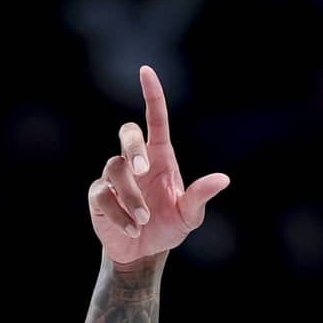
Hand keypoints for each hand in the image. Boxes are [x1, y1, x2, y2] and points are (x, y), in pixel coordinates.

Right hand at [87, 66, 230, 267]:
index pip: (155, 119)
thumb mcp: (190, 215)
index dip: (152, 95)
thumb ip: (201, 196)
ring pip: (115, 168)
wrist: (144, 251)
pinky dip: (119, 213)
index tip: (147, 71)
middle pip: (127, 133)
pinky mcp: (99, 195)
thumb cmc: (168, 226)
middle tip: (143, 170)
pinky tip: (132, 228)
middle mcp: (135, 161)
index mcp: (160, 157)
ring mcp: (114, 177)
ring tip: (144, 219)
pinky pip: (102, 194)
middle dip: (133, 146)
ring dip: (131, 196)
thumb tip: (223, 179)